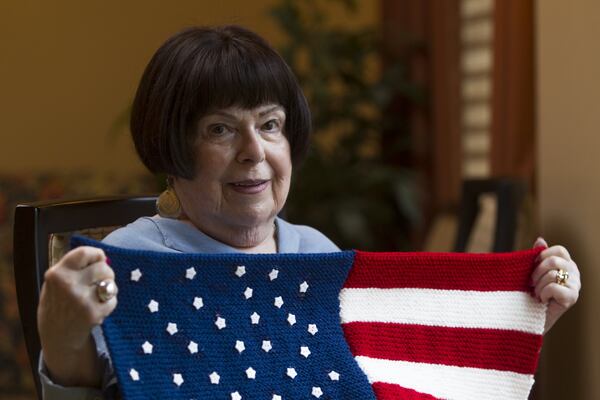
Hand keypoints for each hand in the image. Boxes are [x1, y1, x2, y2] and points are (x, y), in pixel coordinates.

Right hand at [37, 246, 116, 386]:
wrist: (57, 337)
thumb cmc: (60, 304)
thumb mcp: (57, 282)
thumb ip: (76, 267)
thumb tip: (104, 257)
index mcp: (57, 273)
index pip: (85, 252)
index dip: (96, 255)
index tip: (99, 259)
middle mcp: (68, 285)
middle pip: (103, 267)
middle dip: (106, 274)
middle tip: (97, 284)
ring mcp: (81, 300)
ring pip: (111, 283)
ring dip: (109, 289)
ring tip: (95, 297)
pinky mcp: (93, 313)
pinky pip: (113, 300)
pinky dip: (109, 304)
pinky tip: (96, 310)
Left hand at [531, 238, 580, 332]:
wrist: (528, 318)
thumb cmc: (528, 293)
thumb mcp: (531, 271)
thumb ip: (536, 256)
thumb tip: (540, 239)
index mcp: (566, 264)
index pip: (559, 250)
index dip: (542, 256)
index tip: (532, 268)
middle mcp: (574, 273)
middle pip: (554, 261)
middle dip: (537, 272)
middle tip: (532, 284)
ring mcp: (576, 285)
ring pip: (552, 274)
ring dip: (538, 286)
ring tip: (537, 295)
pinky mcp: (572, 297)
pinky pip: (553, 287)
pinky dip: (543, 293)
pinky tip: (543, 301)